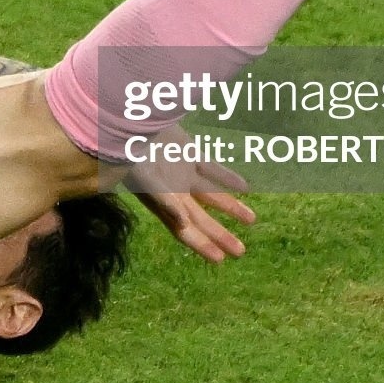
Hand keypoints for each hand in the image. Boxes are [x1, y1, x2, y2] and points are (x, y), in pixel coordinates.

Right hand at [124, 158, 256, 262]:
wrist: (132, 123)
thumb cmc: (134, 155)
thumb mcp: (146, 180)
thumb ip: (164, 201)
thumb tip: (183, 224)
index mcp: (164, 204)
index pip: (185, 231)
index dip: (202, 245)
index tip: (220, 259)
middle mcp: (175, 193)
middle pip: (202, 219)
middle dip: (220, 235)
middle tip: (240, 252)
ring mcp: (183, 174)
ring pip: (212, 196)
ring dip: (231, 207)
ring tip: (252, 220)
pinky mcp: (190, 154)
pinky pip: (213, 170)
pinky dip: (228, 178)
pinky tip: (245, 187)